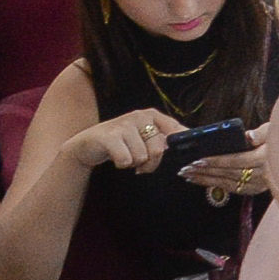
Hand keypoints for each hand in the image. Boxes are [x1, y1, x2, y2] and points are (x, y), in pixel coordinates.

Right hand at [64, 107, 185, 172]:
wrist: (88, 145)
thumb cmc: (122, 143)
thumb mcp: (144, 138)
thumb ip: (164, 140)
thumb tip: (191, 147)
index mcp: (153, 115)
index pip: (176, 131)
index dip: (181, 147)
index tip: (184, 157)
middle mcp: (140, 116)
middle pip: (158, 149)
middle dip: (151, 163)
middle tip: (141, 164)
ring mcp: (124, 124)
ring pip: (141, 156)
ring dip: (134, 163)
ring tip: (126, 156)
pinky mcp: (109, 136)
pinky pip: (126, 159)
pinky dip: (122, 164)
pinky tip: (116, 158)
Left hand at [178, 124, 269, 196]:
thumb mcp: (275, 129)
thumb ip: (262, 132)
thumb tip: (248, 136)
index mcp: (267, 158)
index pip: (237, 160)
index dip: (216, 161)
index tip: (197, 160)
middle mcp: (264, 175)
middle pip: (229, 173)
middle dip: (205, 171)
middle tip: (185, 169)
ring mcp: (260, 185)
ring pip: (228, 184)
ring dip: (206, 180)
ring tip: (188, 175)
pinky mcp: (255, 190)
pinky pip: (232, 189)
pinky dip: (215, 185)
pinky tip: (202, 181)